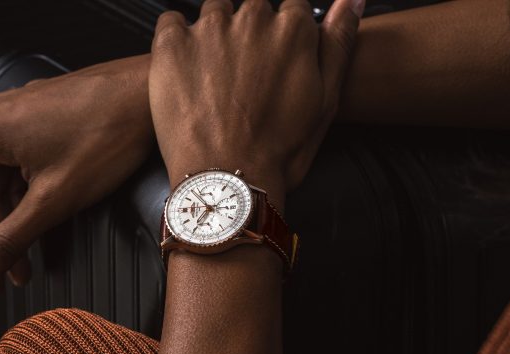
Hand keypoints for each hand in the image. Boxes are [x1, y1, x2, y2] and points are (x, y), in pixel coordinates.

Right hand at [0, 55, 153, 296]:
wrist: (151, 96)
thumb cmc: (109, 133)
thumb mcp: (53, 200)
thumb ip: (7, 241)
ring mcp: (12, 120)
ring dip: (6, 229)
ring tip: (22, 269)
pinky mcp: (35, 124)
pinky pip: (15, 171)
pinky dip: (23, 205)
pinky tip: (36, 235)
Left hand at [148, 0, 363, 208]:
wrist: (229, 180)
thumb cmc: (280, 150)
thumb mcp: (326, 100)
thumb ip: (338, 43)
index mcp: (293, 30)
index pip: (292, 10)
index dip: (284, 38)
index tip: (275, 65)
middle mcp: (252, 19)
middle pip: (253, 9)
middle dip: (251, 35)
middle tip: (246, 78)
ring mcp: (209, 29)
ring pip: (215, 11)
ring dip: (216, 34)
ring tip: (216, 77)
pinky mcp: (172, 44)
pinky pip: (171, 21)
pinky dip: (178, 38)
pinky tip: (186, 69)